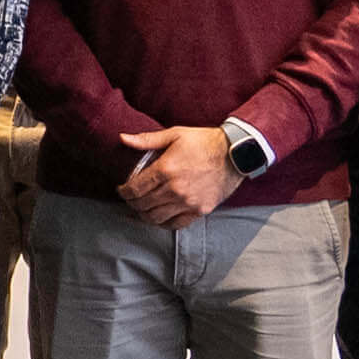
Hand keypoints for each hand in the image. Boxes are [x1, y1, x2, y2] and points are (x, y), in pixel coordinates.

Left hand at [118, 126, 239, 227]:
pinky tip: (160, 216)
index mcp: (166, 170)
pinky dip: (163, 223)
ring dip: (144, 215)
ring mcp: (188, 202)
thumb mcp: (174, 134)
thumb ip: (147, 140)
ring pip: (156, 218)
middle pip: (143, 205)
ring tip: (142, 208)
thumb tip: (122, 138)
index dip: (124, 192)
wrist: (236, 153)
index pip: (135, 189)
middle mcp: (175, 189)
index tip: (122, 190)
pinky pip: (175, 224)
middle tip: (131, 199)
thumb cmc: (204, 141)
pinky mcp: (200, 210)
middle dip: (132, 203)